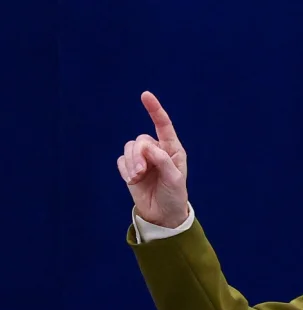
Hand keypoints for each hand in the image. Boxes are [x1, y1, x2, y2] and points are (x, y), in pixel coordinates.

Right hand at [118, 91, 188, 227]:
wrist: (162, 214)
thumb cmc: (174, 195)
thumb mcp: (174, 179)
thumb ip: (162, 161)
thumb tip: (147, 147)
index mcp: (172, 149)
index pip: (163, 125)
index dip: (154, 110)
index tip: (145, 95)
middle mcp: (157, 151)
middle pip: (140, 140)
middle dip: (138, 156)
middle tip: (141, 173)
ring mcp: (143, 159)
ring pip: (129, 149)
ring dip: (131, 163)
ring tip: (137, 178)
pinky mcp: (130, 168)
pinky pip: (121, 160)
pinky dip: (125, 170)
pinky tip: (132, 180)